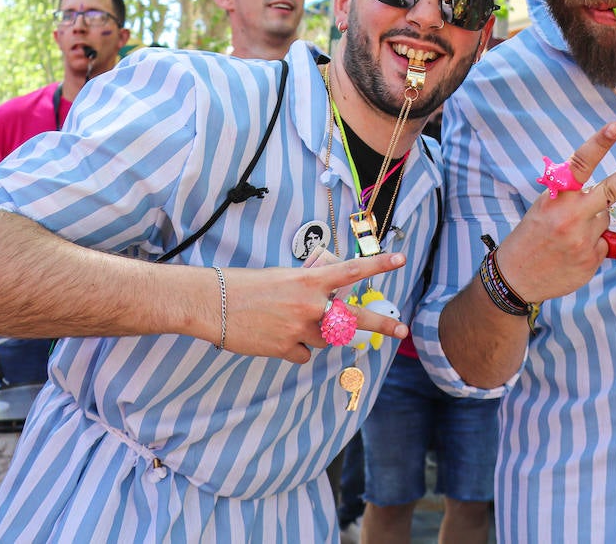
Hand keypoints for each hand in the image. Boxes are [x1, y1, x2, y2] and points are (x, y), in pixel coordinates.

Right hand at [217, 253, 408, 363]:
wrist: (213, 303)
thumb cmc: (246, 286)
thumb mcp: (284, 278)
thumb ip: (309, 289)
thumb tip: (326, 301)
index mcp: (310, 281)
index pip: (352, 271)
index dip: (378, 265)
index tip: (401, 260)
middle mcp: (310, 305)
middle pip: (355, 319)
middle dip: (382, 324)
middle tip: (402, 329)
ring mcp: (300, 329)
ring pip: (326, 339)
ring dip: (317, 334)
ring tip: (288, 321)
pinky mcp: (286, 349)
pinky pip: (304, 354)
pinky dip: (296, 349)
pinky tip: (276, 337)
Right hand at [497, 122, 615, 301]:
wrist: (515, 278)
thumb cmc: (531, 237)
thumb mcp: (543, 207)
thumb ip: (570, 197)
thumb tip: (602, 197)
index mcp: (556, 197)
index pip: (580, 164)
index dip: (599, 143)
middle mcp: (571, 215)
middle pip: (612, 189)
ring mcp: (583, 239)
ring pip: (606, 218)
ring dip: (594, 223)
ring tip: (568, 237)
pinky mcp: (591, 260)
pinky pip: (604, 244)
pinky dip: (593, 246)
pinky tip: (572, 254)